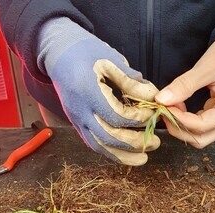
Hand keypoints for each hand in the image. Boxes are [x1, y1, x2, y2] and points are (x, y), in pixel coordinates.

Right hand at [43, 22, 159, 165]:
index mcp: (88, 91)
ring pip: (100, 146)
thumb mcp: (111, 60)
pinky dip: (112, 153)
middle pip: (109, 136)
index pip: (116, 115)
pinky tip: (127, 155)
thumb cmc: (87, 52)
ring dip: (124, 156)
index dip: (138, 118)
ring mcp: (77, 120)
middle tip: (155, 142)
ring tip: (144, 158)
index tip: (152, 114)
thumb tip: (154, 98)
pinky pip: (94, 145)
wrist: (59, 55)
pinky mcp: (77, 125)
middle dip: (135, 143)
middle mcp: (80, 110)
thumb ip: (132, 81)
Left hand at [155, 25, 214, 147]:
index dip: (180, 120)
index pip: (202, 126)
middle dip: (179, 129)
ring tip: (169, 107)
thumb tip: (162, 99)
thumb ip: (185, 85)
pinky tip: (178, 106)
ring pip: (201, 135)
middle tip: (163, 112)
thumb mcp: (208, 65)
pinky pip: (202, 125)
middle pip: (201, 139)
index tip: (163, 107)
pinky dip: (187, 120)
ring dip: (182, 126)